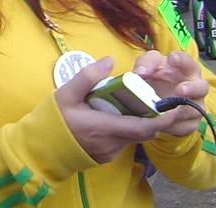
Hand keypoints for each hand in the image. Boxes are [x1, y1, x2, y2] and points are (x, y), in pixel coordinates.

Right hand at [55, 57, 188, 162]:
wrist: (41, 149)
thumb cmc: (53, 119)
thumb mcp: (66, 93)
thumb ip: (88, 76)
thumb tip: (109, 61)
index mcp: (104, 127)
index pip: (145, 127)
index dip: (163, 118)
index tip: (174, 105)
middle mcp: (112, 144)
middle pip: (145, 131)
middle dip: (155, 116)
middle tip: (157, 97)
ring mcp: (111, 152)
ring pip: (136, 136)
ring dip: (141, 121)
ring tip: (136, 101)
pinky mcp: (108, 155)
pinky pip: (126, 140)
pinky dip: (129, 127)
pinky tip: (118, 114)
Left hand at [131, 50, 207, 136]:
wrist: (153, 100)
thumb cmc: (156, 78)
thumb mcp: (149, 65)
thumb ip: (146, 63)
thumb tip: (140, 73)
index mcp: (186, 69)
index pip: (189, 61)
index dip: (182, 60)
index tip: (172, 58)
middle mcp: (196, 87)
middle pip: (202, 87)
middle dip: (192, 89)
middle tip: (179, 89)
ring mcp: (195, 106)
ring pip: (194, 110)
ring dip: (180, 111)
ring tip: (166, 111)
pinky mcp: (190, 123)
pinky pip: (185, 127)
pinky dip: (174, 126)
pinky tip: (162, 123)